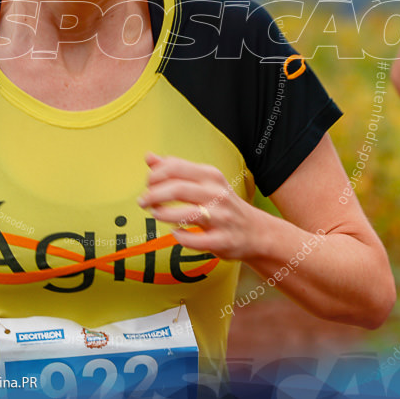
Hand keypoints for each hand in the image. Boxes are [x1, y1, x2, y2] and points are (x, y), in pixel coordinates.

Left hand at [137, 152, 256, 260]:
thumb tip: (149, 157)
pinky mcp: (222, 241)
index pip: (175, 167)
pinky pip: (194, 240)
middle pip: (177, 189)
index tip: (148, 184)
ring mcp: (221, 218)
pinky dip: (179, 236)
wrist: (256, 231)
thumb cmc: (222, 204)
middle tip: (143, 201)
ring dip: (163, 214)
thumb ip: (176, 169)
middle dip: (153, 195)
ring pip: (185, 214)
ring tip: (156, 213)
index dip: (155, 175)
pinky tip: (175, 232)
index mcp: (210, 176)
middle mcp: (217, 194)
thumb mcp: (204, 181)